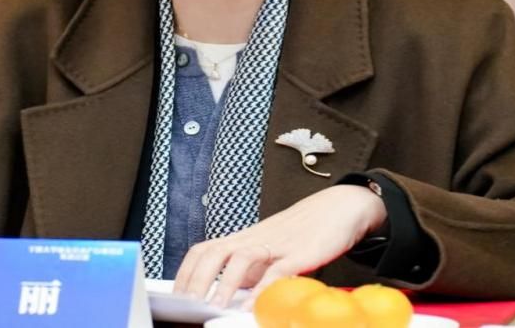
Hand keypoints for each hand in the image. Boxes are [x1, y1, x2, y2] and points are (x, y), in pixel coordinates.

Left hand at [172, 184, 385, 307]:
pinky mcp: (302, 252)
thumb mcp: (270, 252)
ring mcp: (277, 244)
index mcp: (243, 239)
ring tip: (215, 307)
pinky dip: (265, 288)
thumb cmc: (302, 233)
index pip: (204, 251)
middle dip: (195, 280)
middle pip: (213, 253)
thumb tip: (230, 298)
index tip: (175, 296)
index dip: (186, 272)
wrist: (339, 207)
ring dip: (225, 283)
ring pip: (241, 257)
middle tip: (186, 305)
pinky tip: (255, 305)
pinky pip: (279, 270)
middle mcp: (254, 239)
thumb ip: (251, 273)